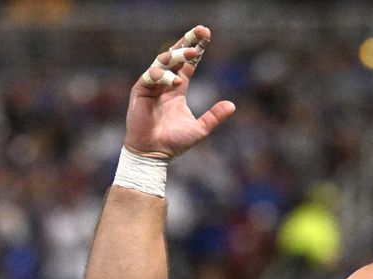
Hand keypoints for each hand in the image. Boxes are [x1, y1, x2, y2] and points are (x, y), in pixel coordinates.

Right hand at [124, 25, 236, 159]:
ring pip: (163, 61)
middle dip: (188, 41)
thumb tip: (232, 105)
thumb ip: (214, 117)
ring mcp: (152, 85)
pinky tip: (176, 81)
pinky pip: (150, 76)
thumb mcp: (200, 129)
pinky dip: (164, 76)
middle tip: (202, 30)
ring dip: (178, 54)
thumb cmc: (173, 142)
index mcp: (177, 88)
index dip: (197, 49)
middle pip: (176, 55)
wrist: (154, 153)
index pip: (188, 63)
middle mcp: (164, 83)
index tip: (207, 36)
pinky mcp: (140, 91)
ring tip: (193, 51)